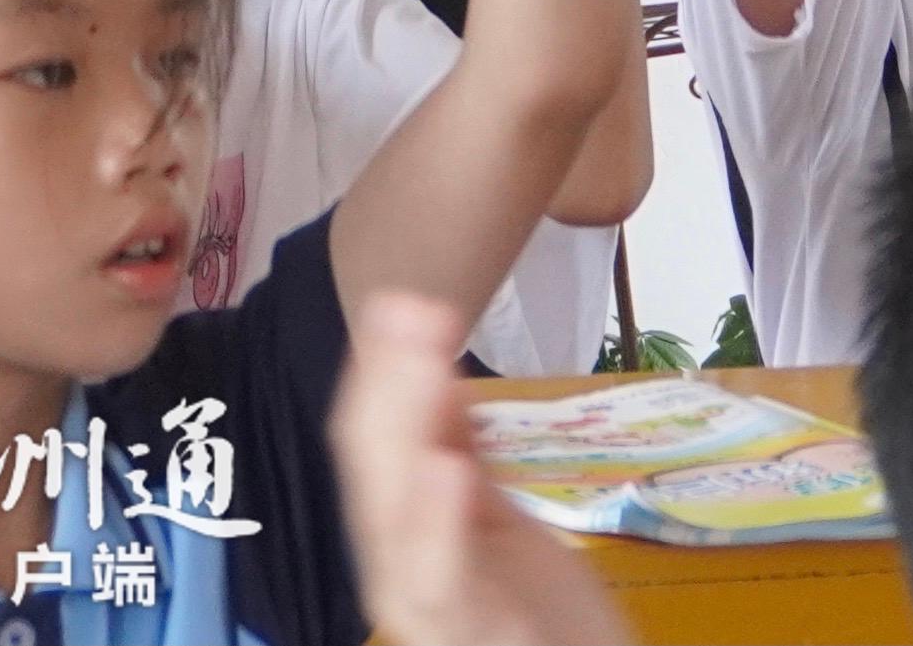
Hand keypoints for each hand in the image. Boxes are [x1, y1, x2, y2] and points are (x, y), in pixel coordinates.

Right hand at [330, 291, 627, 645]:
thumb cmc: (536, 610)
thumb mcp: (495, 513)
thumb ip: (462, 450)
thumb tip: (433, 364)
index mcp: (403, 530)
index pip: (375, 441)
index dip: (381, 372)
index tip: (399, 300)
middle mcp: (396, 565)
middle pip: (376, 469)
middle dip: (390, 387)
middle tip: (411, 308)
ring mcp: (421, 604)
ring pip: (393, 518)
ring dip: (405, 437)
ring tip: (422, 370)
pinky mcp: (463, 633)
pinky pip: (438, 581)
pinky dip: (436, 525)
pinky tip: (446, 470)